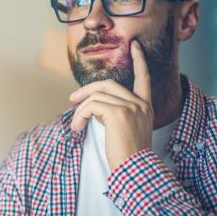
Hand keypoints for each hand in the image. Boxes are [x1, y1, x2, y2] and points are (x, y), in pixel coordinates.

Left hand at [69, 40, 153, 171]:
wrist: (134, 170)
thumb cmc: (127, 155)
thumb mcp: (126, 129)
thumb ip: (116, 113)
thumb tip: (94, 105)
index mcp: (145, 107)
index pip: (144, 78)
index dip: (139, 61)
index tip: (134, 46)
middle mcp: (140, 104)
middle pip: (108, 84)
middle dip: (86, 89)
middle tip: (71, 99)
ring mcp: (131, 107)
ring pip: (96, 96)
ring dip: (80, 110)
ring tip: (76, 125)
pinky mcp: (119, 113)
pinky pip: (91, 105)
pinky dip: (80, 115)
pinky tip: (78, 128)